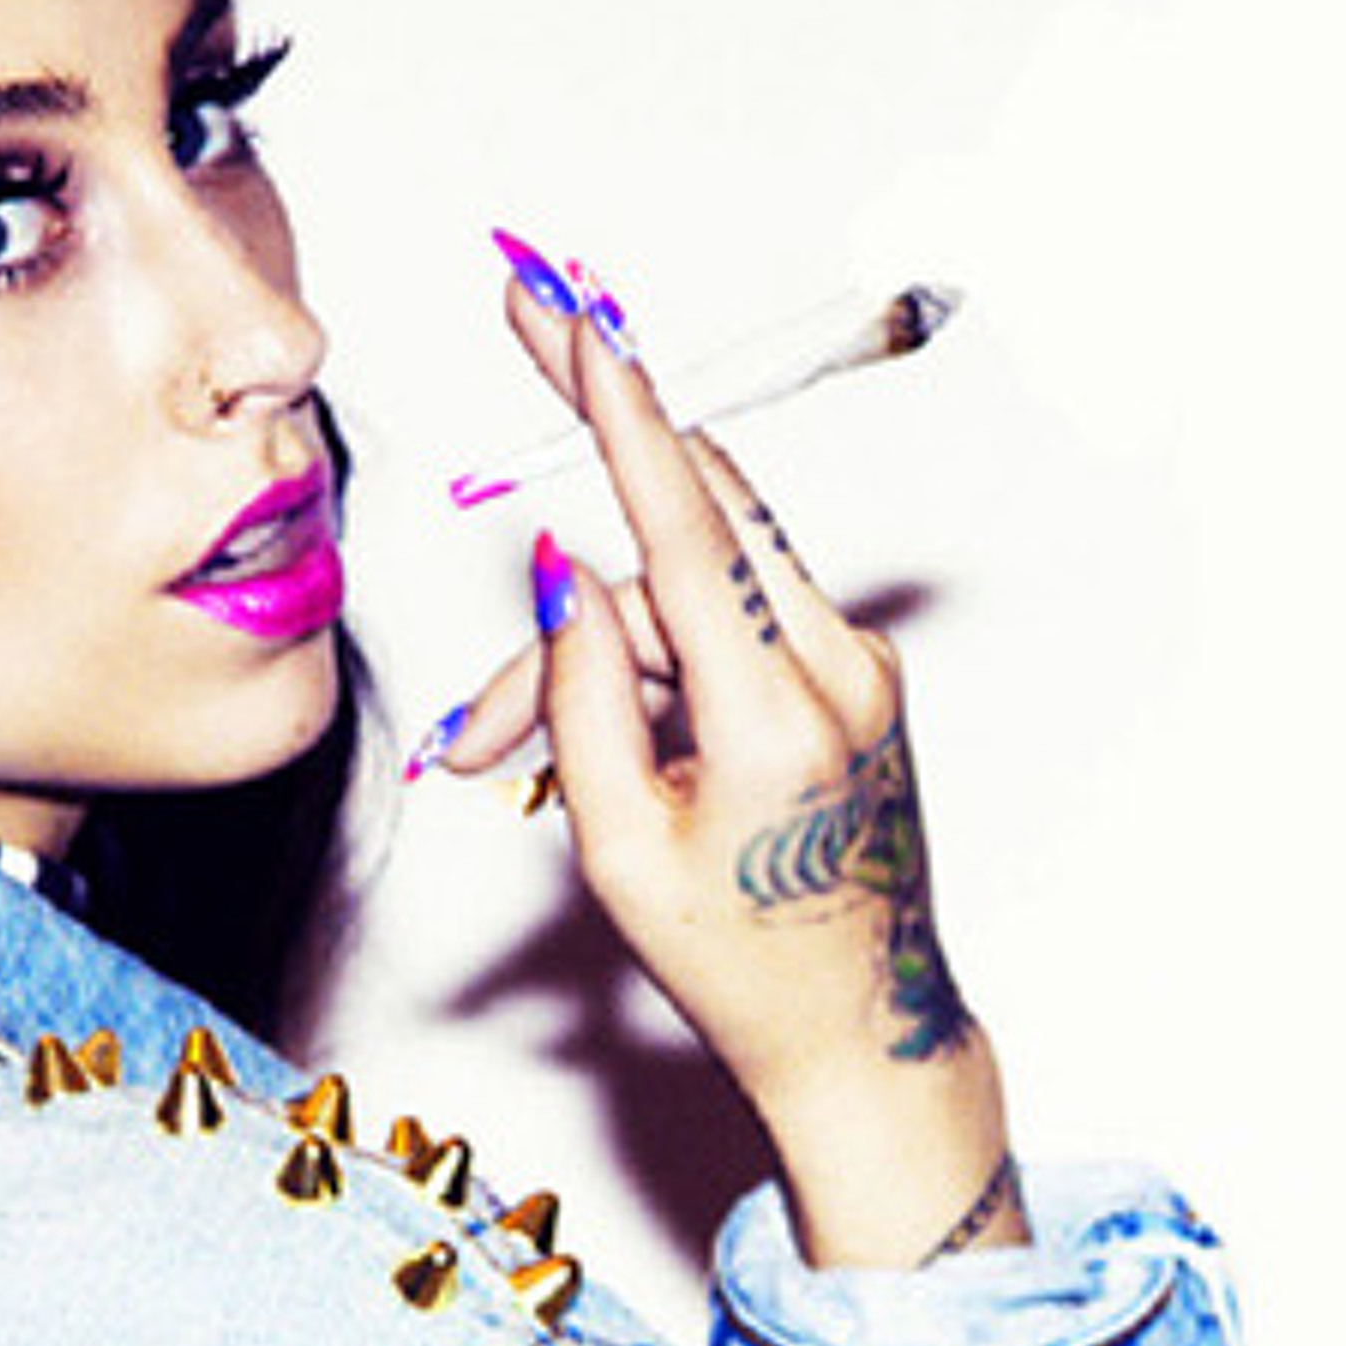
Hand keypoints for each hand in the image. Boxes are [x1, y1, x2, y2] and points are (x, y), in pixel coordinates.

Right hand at [425, 268, 1025, 1268]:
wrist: (865, 1037)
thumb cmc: (742, 964)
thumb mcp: (619, 845)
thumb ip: (580, 696)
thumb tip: (562, 570)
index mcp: (779, 709)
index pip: (684, 515)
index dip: (615, 401)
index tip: (568, 309)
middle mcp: (838, 666)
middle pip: (673, 550)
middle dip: (563, 609)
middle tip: (480, 714)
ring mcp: (858, 668)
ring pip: (691, 600)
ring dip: (597, 665)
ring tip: (513, 768)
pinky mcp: (855, 681)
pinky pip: (730, 633)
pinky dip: (653, 677)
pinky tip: (616, 761)